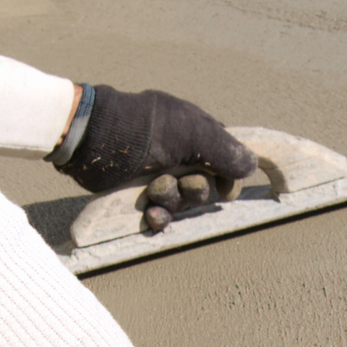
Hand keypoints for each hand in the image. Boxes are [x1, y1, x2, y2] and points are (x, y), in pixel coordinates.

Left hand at [59, 87, 257, 226]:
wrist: (94, 138)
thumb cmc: (145, 128)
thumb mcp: (193, 132)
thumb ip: (226, 150)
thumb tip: (252, 166)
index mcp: (196, 135)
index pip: (226, 163)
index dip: (228, 180)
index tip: (226, 189)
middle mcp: (180, 156)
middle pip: (206, 188)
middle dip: (195, 191)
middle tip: (180, 181)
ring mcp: (159, 175)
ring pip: (183, 203)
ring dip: (173, 201)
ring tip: (154, 190)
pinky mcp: (139, 194)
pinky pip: (161, 215)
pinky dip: (159, 217)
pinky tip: (152, 214)